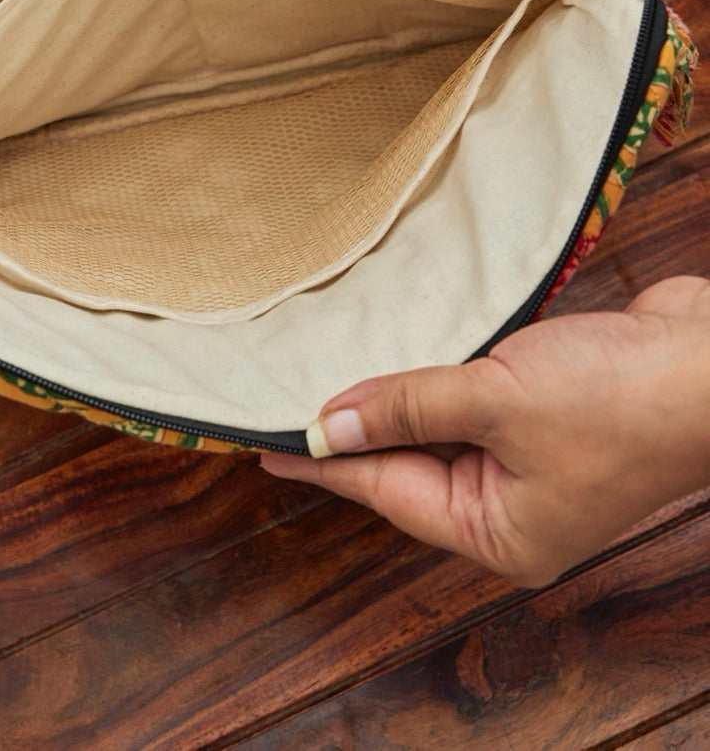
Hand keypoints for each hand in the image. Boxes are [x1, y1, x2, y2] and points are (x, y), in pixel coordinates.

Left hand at [261, 275, 709, 587]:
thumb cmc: (620, 398)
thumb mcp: (495, 401)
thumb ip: (408, 408)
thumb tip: (330, 424)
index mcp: (503, 532)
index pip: (387, 492)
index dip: (325, 465)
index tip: (267, 451)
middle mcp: (516, 507)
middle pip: (412, 466)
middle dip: (357, 431)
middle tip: (290, 403)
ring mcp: (536, 463)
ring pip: (443, 431)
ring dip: (400, 399)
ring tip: (335, 375)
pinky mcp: (551, 416)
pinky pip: (475, 401)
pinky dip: (441, 379)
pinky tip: (407, 354)